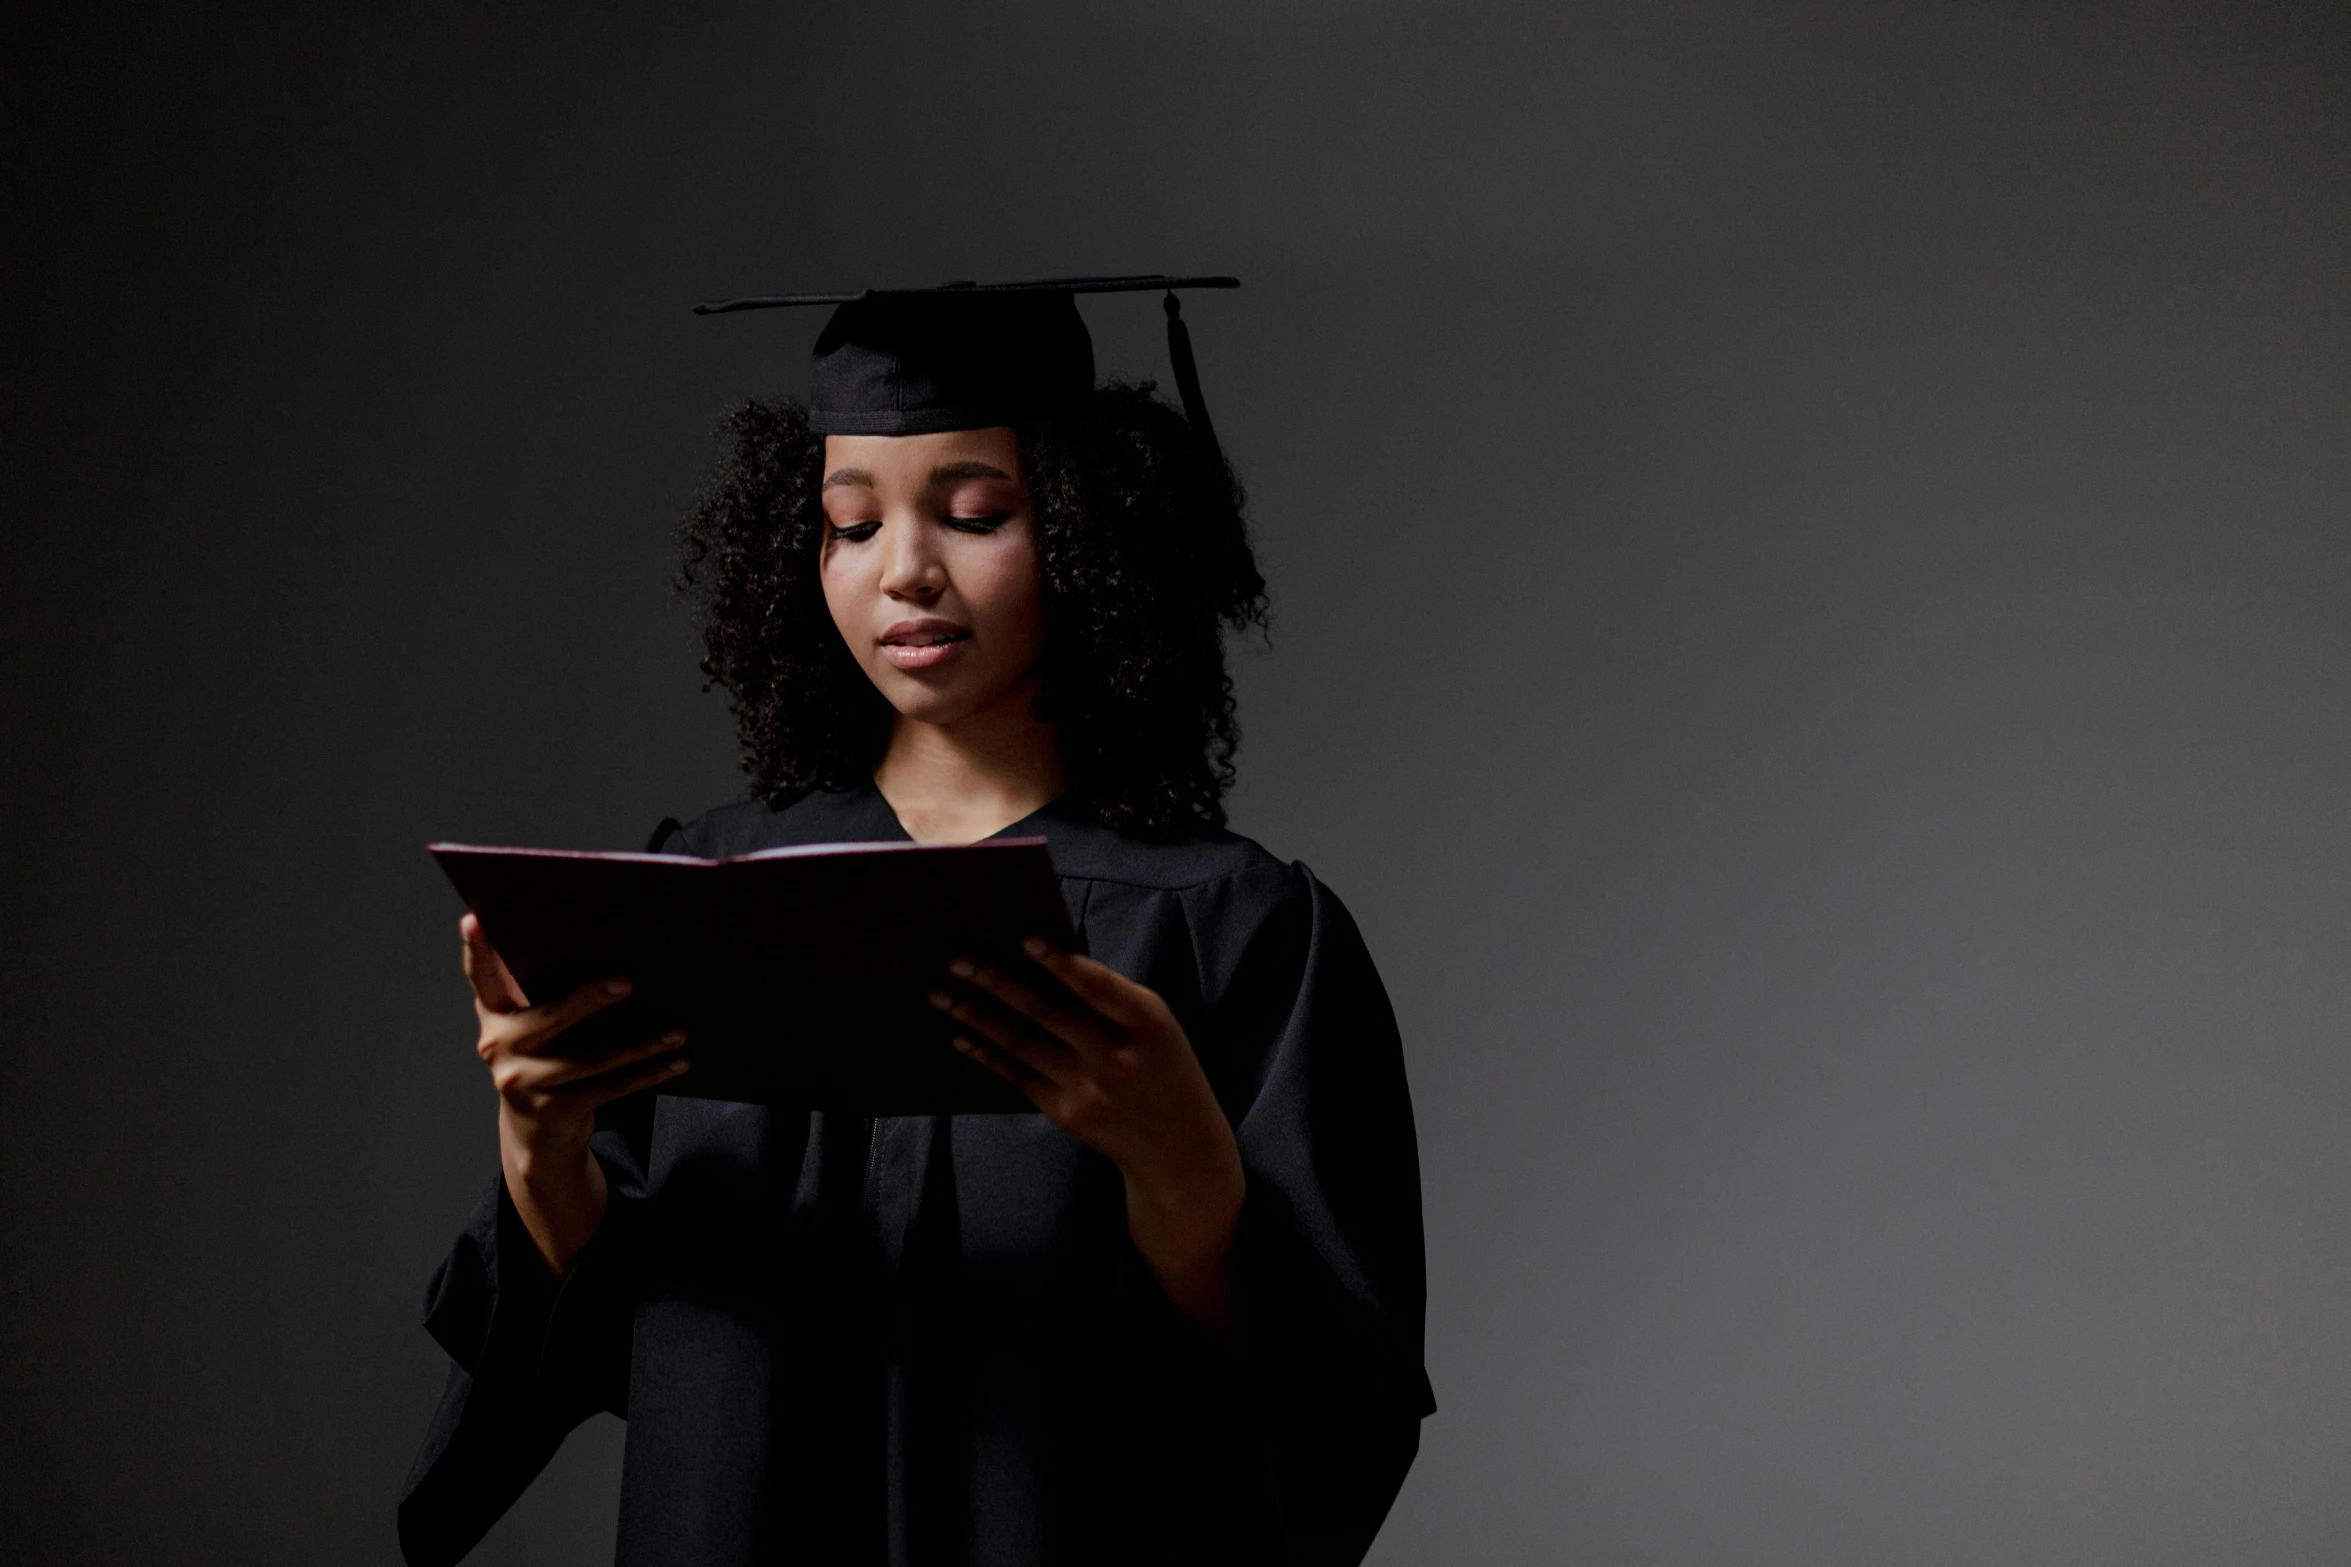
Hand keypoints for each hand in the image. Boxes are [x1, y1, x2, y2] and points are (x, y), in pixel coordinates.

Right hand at [463, 913, 688, 1274]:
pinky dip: (648, 1073)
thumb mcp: (533, 1027)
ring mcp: (524, 1081)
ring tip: (677, 1031)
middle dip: (592, 998)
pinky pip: (610, 1087)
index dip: (477, 949)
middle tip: (628, 981)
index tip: (474, 920)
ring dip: (641, 1043)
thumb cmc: (546, 1060)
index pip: (482, 977)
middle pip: (551, 1015)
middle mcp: (499, 1046)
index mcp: (494, 1015)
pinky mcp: (554, 1110)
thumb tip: (604, 943)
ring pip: (592, 1057)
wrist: (538, 1135)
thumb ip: (542, 992)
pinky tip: (676, 1061)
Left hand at [933, 938, 1243, 1345]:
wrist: (1177, 1146)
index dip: (1061, 962)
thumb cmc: (1160, 1065)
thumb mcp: (1153, 1024)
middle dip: (996, 981)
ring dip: (976, 1015)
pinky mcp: (1065, 1113)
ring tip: (941, 993)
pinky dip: (986, 1053)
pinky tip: (960, 1036)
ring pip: (1021, 1043)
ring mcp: (1088, 1088)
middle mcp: (1115, 1055)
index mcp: (1145, 1021)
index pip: (1098, 986)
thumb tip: (1044, 959)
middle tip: (957, 958)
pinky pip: (1016, 1076)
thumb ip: (1109, 996)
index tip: (1025, 936)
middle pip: (1046, 1012)